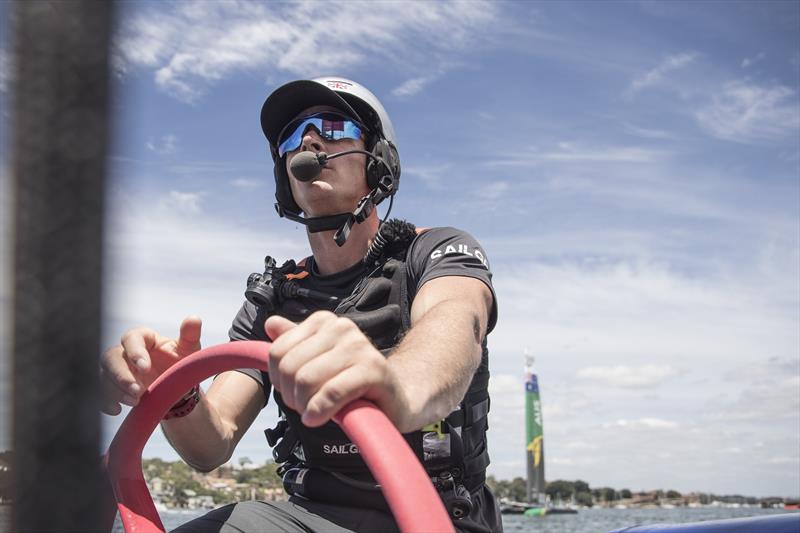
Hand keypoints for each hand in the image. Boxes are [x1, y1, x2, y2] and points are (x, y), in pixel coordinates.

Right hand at [99, 316, 201, 414]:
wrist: (175, 387)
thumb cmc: (180, 363)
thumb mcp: (188, 350)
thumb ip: (190, 335)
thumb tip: (194, 319)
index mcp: (143, 338)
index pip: (131, 338)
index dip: (135, 352)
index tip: (145, 368)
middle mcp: (125, 352)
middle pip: (110, 358)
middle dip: (121, 375)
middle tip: (137, 391)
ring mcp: (116, 370)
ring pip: (104, 376)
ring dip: (116, 390)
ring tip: (136, 401)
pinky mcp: (112, 387)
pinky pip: (101, 393)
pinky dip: (106, 402)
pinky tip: (117, 409)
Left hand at [265, 311, 405, 427]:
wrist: (396, 397)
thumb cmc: (354, 381)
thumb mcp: (320, 360)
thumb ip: (295, 341)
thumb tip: (271, 323)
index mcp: (324, 322)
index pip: (278, 351)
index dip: (279, 379)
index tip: (294, 391)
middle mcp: (341, 327)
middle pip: (290, 366)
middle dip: (291, 395)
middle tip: (305, 406)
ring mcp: (359, 346)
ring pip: (306, 379)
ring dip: (305, 406)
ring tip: (315, 412)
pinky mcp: (373, 369)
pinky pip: (332, 391)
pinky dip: (320, 410)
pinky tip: (319, 418)